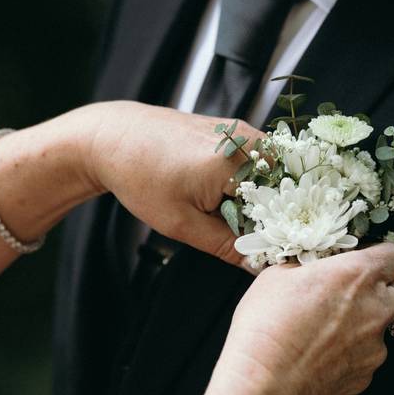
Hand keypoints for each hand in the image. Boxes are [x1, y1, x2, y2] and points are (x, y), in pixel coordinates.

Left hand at [78, 101, 264, 265]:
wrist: (114, 137)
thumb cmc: (140, 177)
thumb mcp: (180, 222)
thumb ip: (224, 246)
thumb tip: (256, 265)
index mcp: (234, 164)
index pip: (276, 209)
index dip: (271, 234)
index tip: (261, 252)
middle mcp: (246, 140)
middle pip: (279, 190)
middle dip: (266, 216)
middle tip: (238, 232)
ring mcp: (243, 131)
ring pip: (270, 176)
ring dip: (258, 199)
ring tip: (227, 212)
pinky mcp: (236, 129)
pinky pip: (258, 162)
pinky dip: (250, 182)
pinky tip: (226, 195)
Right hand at [213, 244, 393, 394]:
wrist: (263, 384)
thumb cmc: (265, 328)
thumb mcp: (277, 276)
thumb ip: (306, 268)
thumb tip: (311, 270)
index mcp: (356, 274)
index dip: (382, 255)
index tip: (365, 259)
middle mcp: (375, 308)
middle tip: (372, 287)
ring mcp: (375, 345)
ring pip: (391, 326)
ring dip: (371, 321)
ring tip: (333, 327)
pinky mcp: (366, 374)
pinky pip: (369, 356)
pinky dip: (353, 352)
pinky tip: (323, 353)